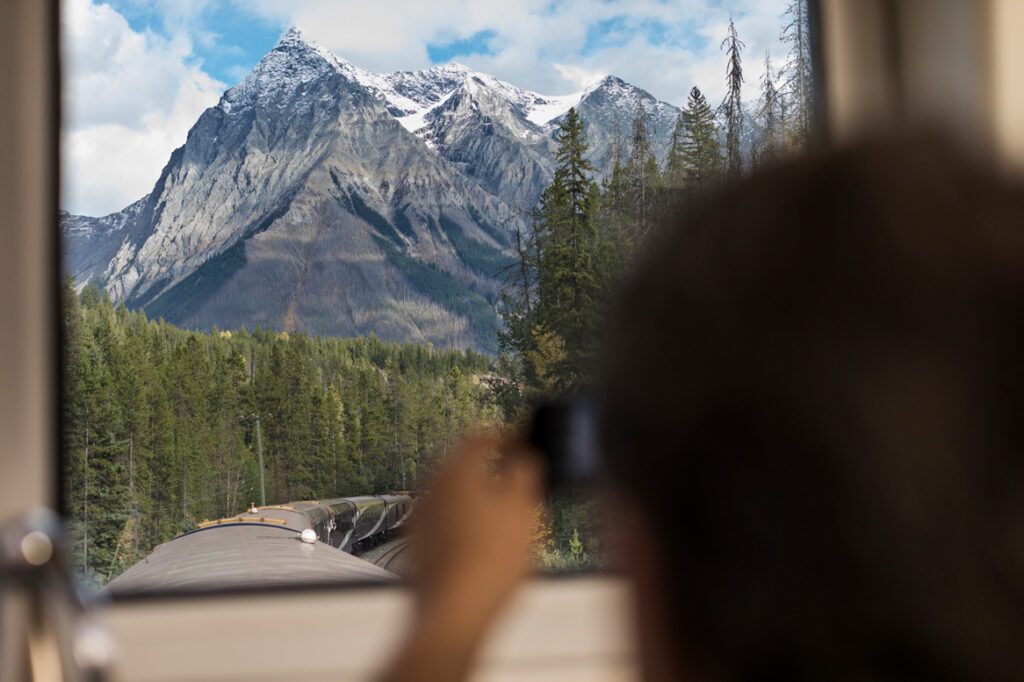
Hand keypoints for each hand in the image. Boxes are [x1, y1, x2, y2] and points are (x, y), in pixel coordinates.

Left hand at [379, 433, 542, 681]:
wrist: (452, 616)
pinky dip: (464, 521)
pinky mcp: (417, 546)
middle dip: (489, 467)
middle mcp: (430, 487)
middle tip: (516, 477)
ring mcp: (419, 518)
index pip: (479, 436)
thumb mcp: (523, 509)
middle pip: (462, 465)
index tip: (522, 441)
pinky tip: (483, 543)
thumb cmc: (490, 561)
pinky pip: (444, 521)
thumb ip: (525, 471)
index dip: (504, 435)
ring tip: (505, 514)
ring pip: (452, 494)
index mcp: (455, 469)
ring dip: (477, 495)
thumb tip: (524, 455)